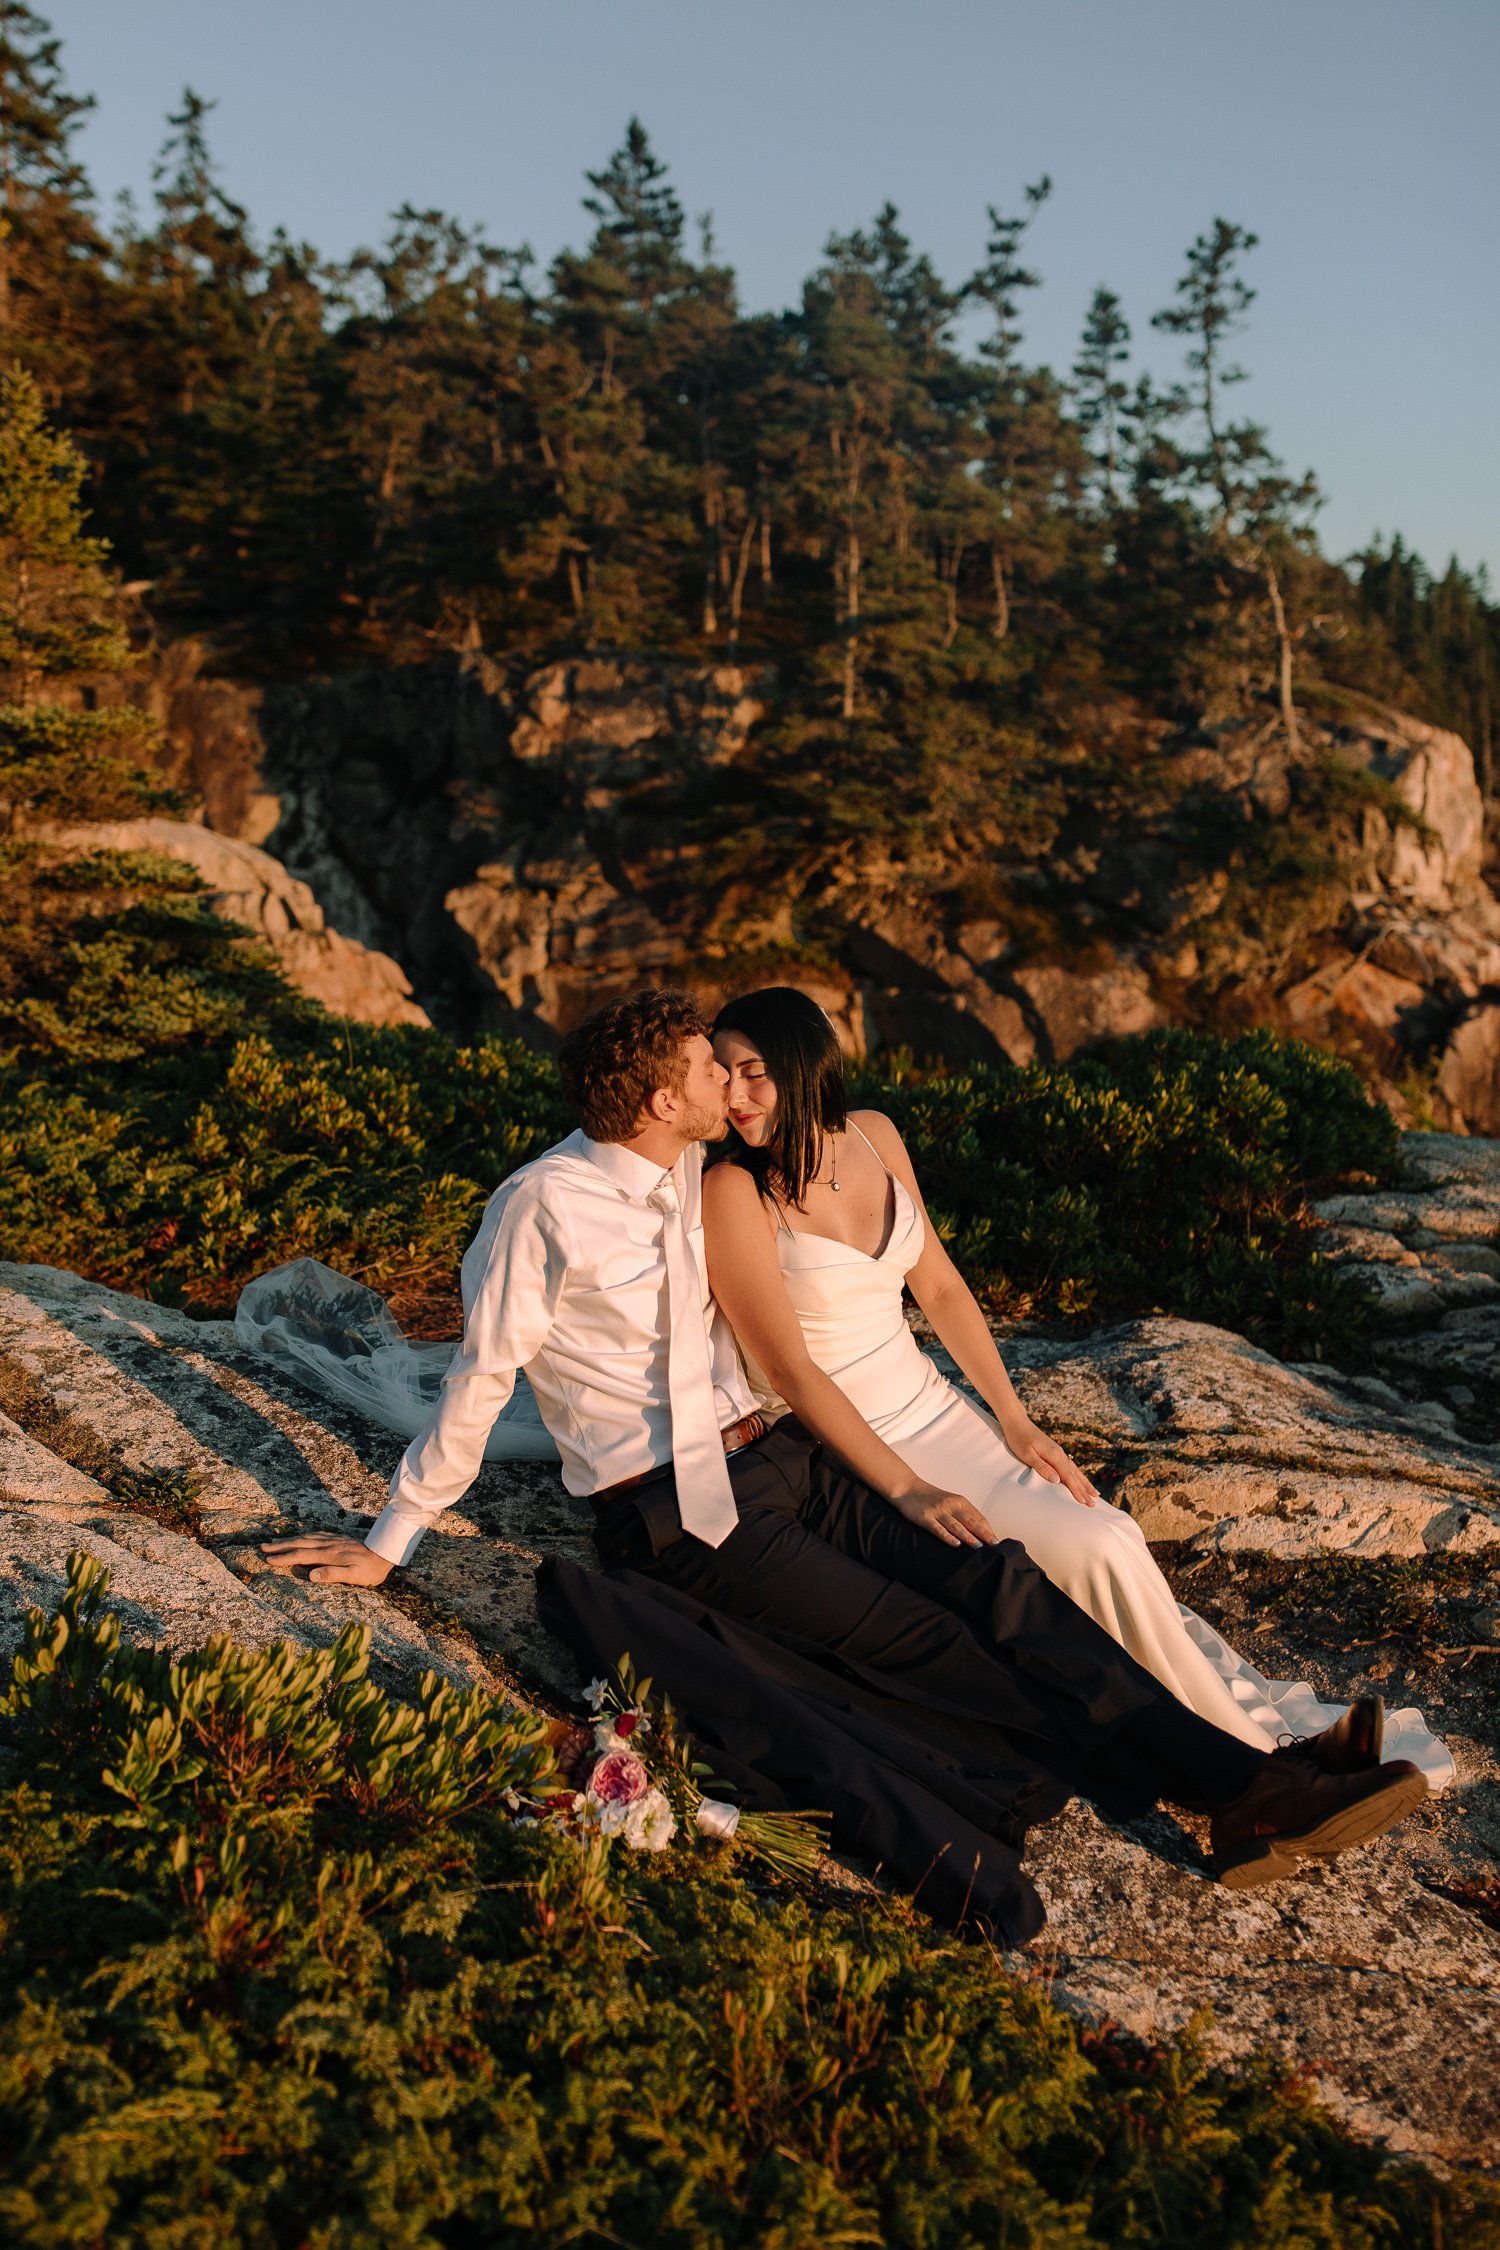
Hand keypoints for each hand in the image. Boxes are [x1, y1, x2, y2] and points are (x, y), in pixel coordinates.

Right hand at [260, 1532, 392, 1585]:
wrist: (385, 1553)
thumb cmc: (370, 1570)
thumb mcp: (354, 1576)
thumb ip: (333, 1575)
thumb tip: (311, 1576)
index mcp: (329, 1555)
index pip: (301, 1555)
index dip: (284, 1558)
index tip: (268, 1560)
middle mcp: (328, 1545)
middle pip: (299, 1543)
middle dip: (280, 1546)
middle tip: (262, 1547)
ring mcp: (333, 1540)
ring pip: (306, 1538)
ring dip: (289, 1540)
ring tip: (274, 1541)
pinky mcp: (338, 1539)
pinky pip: (316, 1535)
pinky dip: (304, 1536)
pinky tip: (301, 1537)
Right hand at [888, 1482, 998, 1549]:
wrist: (907, 1488)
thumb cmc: (931, 1498)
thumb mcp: (950, 1503)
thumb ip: (963, 1515)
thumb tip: (979, 1532)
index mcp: (960, 1502)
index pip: (978, 1517)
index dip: (988, 1530)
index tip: (998, 1542)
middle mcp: (951, 1505)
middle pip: (971, 1521)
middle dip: (984, 1534)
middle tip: (995, 1546)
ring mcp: (938, 1511)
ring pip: (956, 1525)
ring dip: (969, 1536)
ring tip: (979, 1547)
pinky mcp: (925, 1517)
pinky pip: (938, 1528)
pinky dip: (947, 1536)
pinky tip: (955, 1544)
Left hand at [1000, 1417, 1099, 1505]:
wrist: (1018, 1422)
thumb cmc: (1019, 1439)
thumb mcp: (1027, 1455)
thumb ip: (1042, 1467)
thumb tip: (1057, 1480)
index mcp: (1054, 1455)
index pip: (1068, 1477)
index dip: (1076, 1490)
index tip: (1083, 1502)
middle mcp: (1060, 1454)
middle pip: (1075, 1475)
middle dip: (1085, 1490)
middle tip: (1093, 1503)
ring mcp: (1058, 1452)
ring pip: (1075, 1470)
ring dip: (1084, 1483)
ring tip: (1094, 1493)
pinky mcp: (1055, 1452)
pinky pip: (1070, 1466)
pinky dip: (1077, 1475)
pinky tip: (1080, 1479)